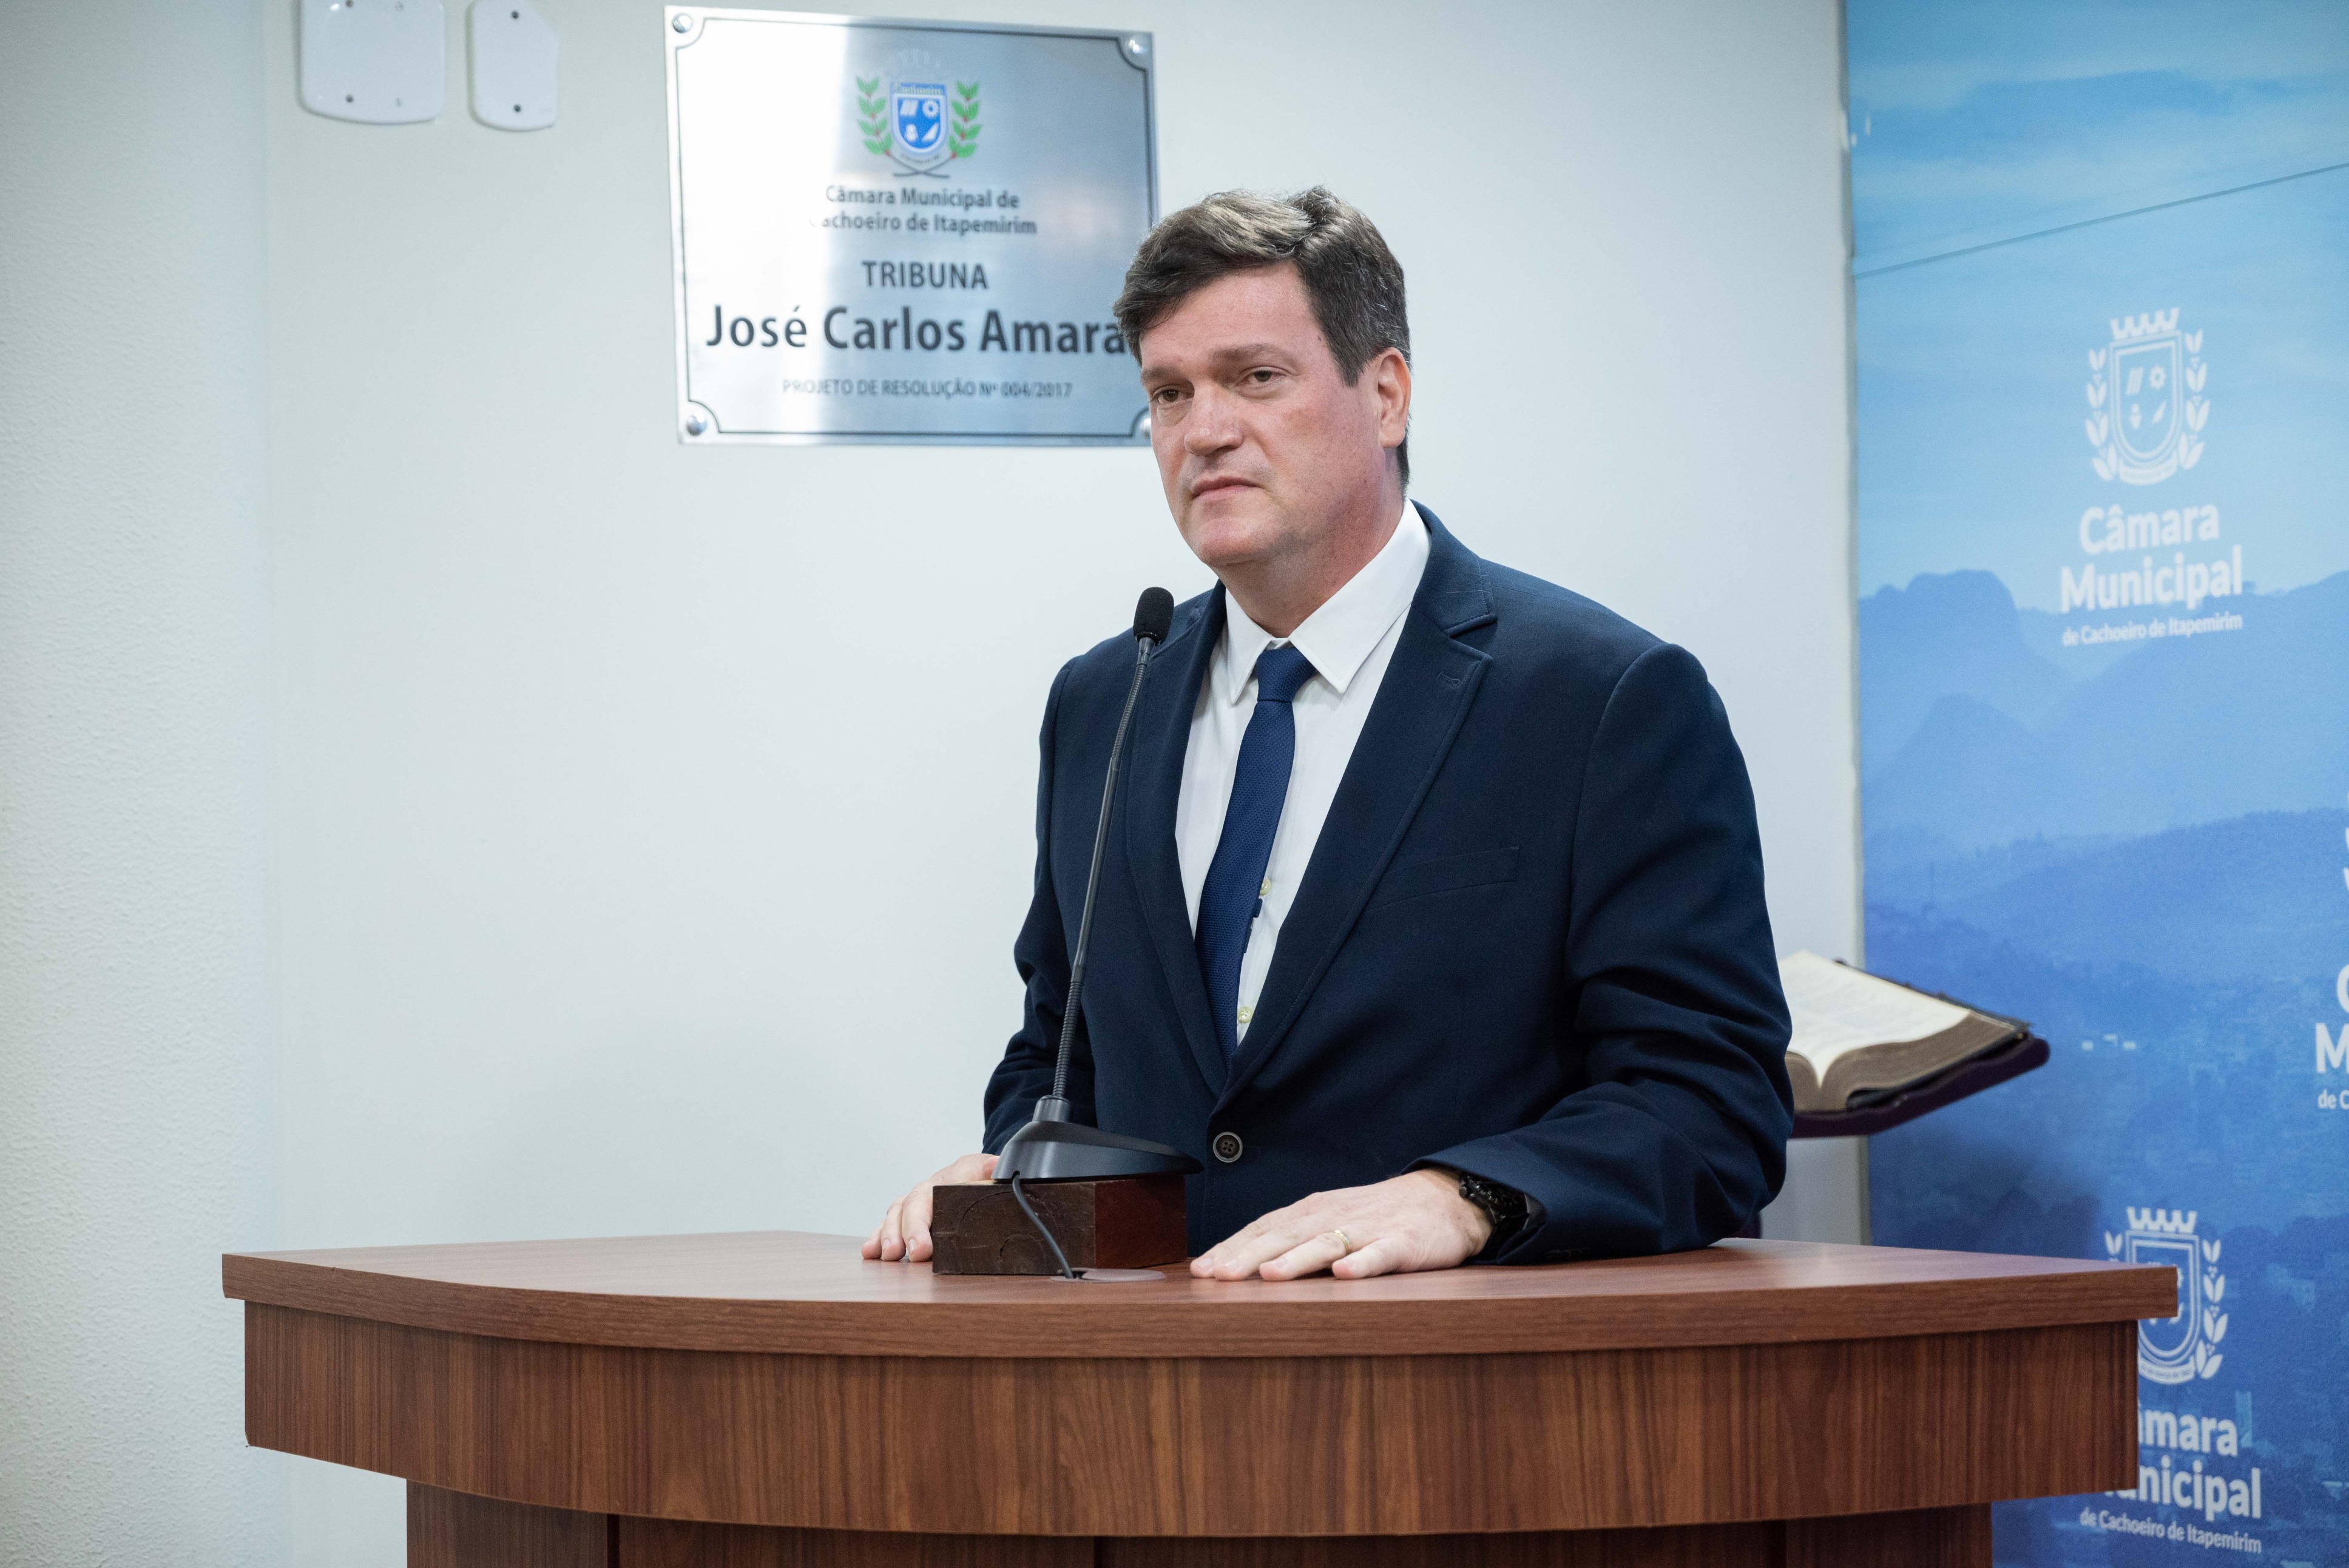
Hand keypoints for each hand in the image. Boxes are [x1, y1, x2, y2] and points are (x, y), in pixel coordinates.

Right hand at [863, 1152, 996, 1262]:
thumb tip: (999, 1167)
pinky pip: (890, 1222)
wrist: (994, 1173)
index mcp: (959, 1172)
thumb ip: (999, 1173)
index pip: (934, 1193)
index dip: (923, 1222)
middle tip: (903, 1254)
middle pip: (912, 1203)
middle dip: (905, 1231)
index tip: (922, 1248)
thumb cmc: (997, 1178)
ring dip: (887, 1234)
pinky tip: (870, 1252)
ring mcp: (922, 1198)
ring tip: (885, 1256)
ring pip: (897, 1212)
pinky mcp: (914, 1213)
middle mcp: (934, 1183)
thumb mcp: (1004, 1174)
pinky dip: (878, 1236)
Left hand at [1191, 1168, 1490, 1280]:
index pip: (1262, 1228)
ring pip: (1327, 1244)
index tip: (1199, 1270)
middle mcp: (1333, 1216)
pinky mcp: (1403, 1244)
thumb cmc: (1377, 1215)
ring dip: (1297, 1260)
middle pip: (1285, 1236)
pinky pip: (1380, 1255)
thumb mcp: (1330, 1220)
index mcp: (1312, 1212)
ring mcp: (1368, 1229)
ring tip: (1269, 1276)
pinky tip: (1345, 1275)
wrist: (1443, 1199)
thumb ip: (1292, 1239)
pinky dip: (1362, 1264)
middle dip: (1249, 1255)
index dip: (1231, 1248)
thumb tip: (1240, 1265)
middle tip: (1218, 1276)